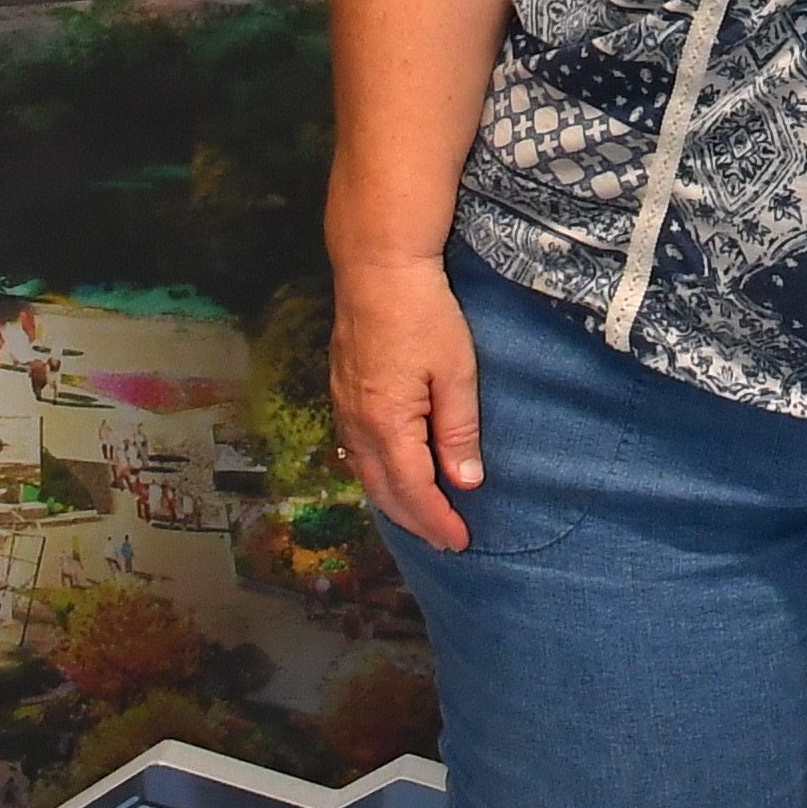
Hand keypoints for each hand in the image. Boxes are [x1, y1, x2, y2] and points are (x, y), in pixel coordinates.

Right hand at [328, 252, 485, 553]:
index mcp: (387, 424)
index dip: (438, 521)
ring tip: (420, 518)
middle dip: (415, 521)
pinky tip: (390, 474)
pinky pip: (355, 450)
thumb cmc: (424, 313)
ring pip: (365, 473)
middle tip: (444, 540)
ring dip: (393, 501)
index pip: (413, 491)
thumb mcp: (455, 372)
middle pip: (384, 490)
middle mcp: (357, 424)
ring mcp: (343, 408)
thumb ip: (459, 431)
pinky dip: (376, 474)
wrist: (376, 266)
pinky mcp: (340, 391)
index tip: (461, 541)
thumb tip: (466, 482)